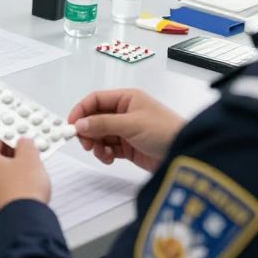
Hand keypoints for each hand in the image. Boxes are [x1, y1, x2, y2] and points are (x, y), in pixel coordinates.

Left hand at [0, 136, 50, 226]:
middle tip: (27, 157)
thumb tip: (23, 143)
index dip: (9, 138)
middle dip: (10, 157)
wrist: (22, 226)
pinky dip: (6, 190)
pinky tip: (21, 192)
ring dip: (8, 174)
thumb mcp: (31, 159)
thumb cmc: (22, 193)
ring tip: (27, 177)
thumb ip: (26, 145)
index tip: (20, 140)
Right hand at [66, 89, 184, 172]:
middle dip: (88, 131)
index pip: (96, 100)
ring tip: (102, 153)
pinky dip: (105, 153)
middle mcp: (125, 112)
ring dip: (97, 144)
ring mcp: (126, 130)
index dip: (81, 111)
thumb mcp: (131, 124)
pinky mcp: (129, 147)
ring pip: (101, 135)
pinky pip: (109, 148)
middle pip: (96, 118)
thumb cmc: (163, 131)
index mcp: (127, 99)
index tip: (71, 125)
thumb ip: (103, 123)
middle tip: (85, 144)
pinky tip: (110, 158)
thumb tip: (79, 124)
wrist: (186, 155)